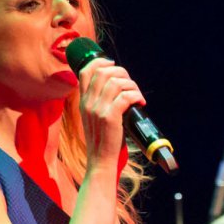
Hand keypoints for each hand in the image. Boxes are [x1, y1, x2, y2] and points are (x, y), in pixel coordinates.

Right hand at [75, 56, 143, 172]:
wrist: (100, 161)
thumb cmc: (102, 140)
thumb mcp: (93, 118)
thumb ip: (99, 102)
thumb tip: (117, 87)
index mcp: (83, 101)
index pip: (85, 72)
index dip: (100, 62)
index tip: (113, 64)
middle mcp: (88, 103)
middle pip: (103, 72)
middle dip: (122, 72)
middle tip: (131, 84)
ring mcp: (97, 109)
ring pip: (116, 82)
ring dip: (132, 85)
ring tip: (138, 95)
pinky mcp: (109, 117)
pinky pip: (125, 96)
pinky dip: (136, 96)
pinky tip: (140, 102)